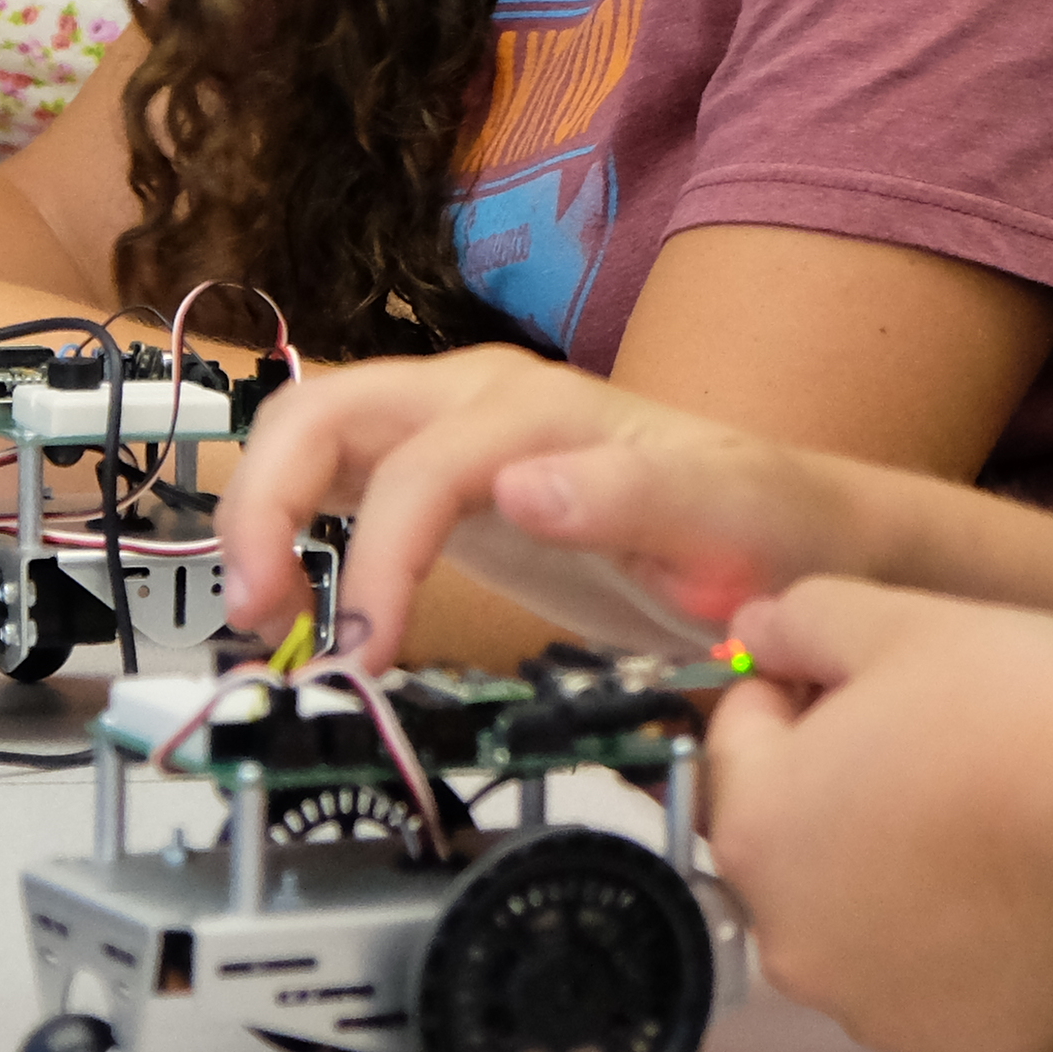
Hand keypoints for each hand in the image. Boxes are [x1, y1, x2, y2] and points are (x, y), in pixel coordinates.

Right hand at [213, 350, 890, 669]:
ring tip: (266, 614)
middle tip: (262, 616)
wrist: (791, 530)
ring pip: (308, 429)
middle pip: (322, 412)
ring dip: (261, 510)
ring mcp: (452, 427)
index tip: (365, 652)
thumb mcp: (731, 521)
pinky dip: (290, 522)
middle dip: (266, 504)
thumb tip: (520, 490)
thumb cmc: (768, 524)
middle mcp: (481, 398)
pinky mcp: (441, 472)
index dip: (380, 558)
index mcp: (540, 409)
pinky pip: (335, 472)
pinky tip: (294, 598)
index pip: (419, 469)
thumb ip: (636, 499)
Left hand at [706, 577, 1052, 1051]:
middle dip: (843, 787)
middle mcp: (790, 940)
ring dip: (899, 872)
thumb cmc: (1027, 717)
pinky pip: (941, 985)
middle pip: (796, 839)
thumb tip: (759, 632)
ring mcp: (872, 1011)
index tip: (871, 674)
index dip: (800, 687)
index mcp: (755, 829)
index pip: (738, 735)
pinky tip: (1025, 893)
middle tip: (943, 741)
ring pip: (864, 919)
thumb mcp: (904, 621)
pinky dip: (968, 946)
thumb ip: (801, 620)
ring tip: (994, 818)